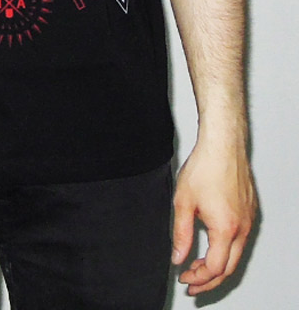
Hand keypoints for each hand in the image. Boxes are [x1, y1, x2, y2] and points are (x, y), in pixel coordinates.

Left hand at [171, 139, 256, 294]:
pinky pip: (240, 238)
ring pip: (236, 254)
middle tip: (192, 282)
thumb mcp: (183, 202)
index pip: (215, 268)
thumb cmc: (205, 167)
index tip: (185, 277)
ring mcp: (248, 219)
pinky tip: (212, 245)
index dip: (199, 277)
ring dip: (218, 264)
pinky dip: (226, 249)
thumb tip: (178, 257)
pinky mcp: (249, 211)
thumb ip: (181, 234)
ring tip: (199, 266)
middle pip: (229, 267)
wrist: (223, 145)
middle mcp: (242, 227)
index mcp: (226, 228)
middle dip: (209, 279)